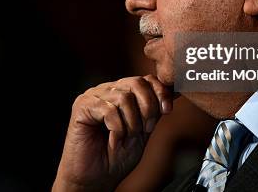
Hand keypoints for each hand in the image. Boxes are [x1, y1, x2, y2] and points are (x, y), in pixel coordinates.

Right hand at [52, 75, 174, 191]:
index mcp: (121, 93)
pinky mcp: (82, 106)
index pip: (145, 79)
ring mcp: (93, 96)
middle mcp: (107, 90)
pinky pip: (108, 110)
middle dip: (148, 107)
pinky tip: (114, 140)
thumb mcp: (143, 131)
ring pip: (124, 97)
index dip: (160, 92)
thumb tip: (175, 92)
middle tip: (146, 129)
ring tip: (126, 138)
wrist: (96, 178)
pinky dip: (117, 128)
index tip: (167, 110)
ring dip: (132, 122)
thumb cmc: (117, 156)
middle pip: (136, 83)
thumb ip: (154, 111)